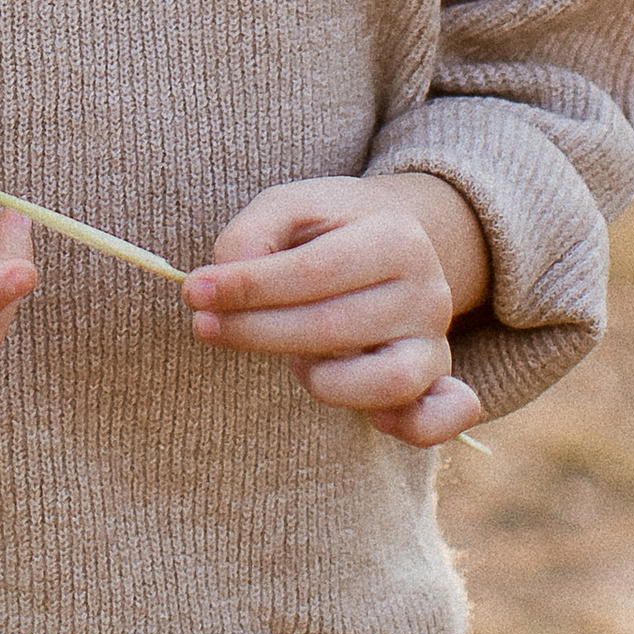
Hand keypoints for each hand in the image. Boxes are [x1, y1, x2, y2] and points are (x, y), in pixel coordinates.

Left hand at [182, 172, 489, 446]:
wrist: (391, 243)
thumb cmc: (328, 228)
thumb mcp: (290, 207)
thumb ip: (252, 235)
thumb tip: (229, 278)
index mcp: (395, 236)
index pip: (313, 272)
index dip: (248, 287)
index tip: (195, 293)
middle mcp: (428, 292)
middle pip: (335, 328)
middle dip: (257, 332)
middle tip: (206, 327)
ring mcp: (435, 342)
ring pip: (386, 382)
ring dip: (323, 381)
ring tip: (296, 360)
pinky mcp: (436, 382)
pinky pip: (438, 419)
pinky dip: (412, 427)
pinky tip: (372, 418)